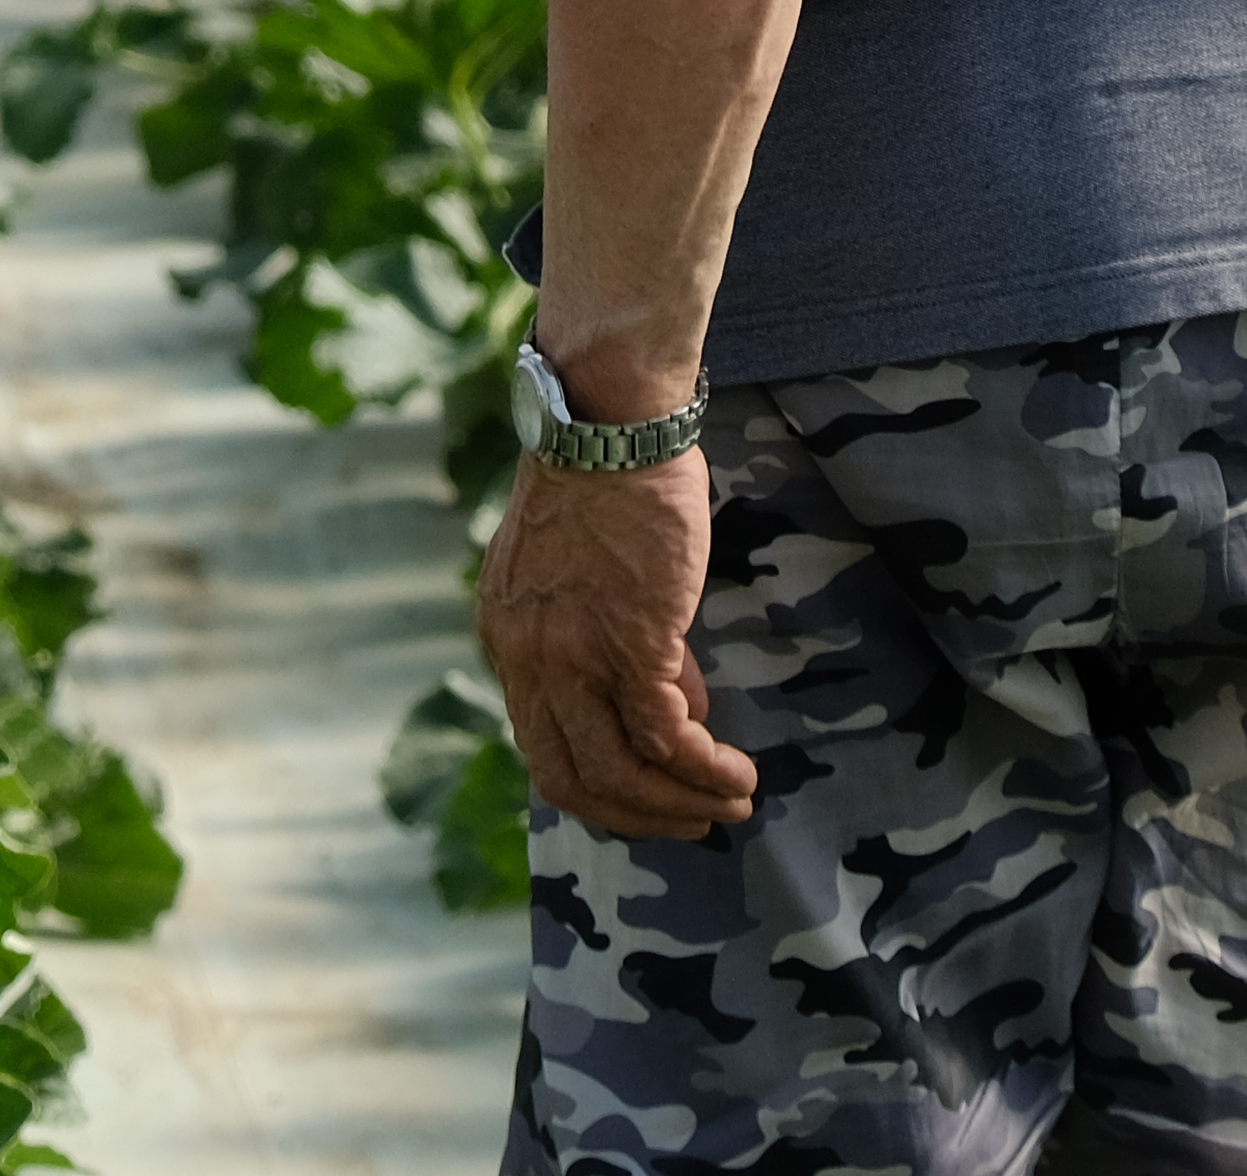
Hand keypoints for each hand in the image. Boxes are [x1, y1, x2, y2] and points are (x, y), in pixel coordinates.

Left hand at [477, 450, 758, 842]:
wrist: (610, 423)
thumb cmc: (611, 480)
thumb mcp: (594, 572)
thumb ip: (619, 639)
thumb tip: (680, 697)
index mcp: (509, 641)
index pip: (542, 745)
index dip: (600, 783)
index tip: (650, 792)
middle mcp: (529, 660)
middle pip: (571, 779)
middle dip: (636, 816)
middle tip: (692, 822)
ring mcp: (575, 656)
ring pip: (619, 772)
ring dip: (678, 804)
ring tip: (731, 803)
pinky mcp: (630, 644)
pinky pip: (666, 737)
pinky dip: (704, 769)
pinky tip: (737, 774)